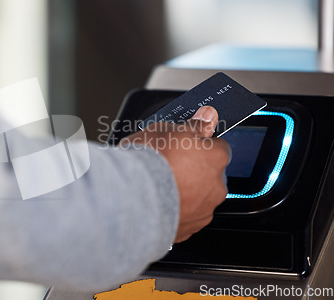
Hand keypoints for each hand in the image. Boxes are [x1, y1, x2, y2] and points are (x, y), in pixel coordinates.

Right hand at [121, 106, 230, 242]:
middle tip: (168, 165)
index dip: (200, 145)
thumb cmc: (147, 162)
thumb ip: (191, 125)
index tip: (186, 145)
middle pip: (209, 174)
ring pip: (198, 198)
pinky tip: (156, 202)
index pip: (218, 146)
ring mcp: (203, 210)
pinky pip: (184, 217)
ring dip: (184, 192)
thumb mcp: (166, 129)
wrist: (128, 198)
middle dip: (193, 170)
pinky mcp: (188, 230)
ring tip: (158, 186)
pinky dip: (174, 210)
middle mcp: (217, 186)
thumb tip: (207, 116)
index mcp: (216, 157)